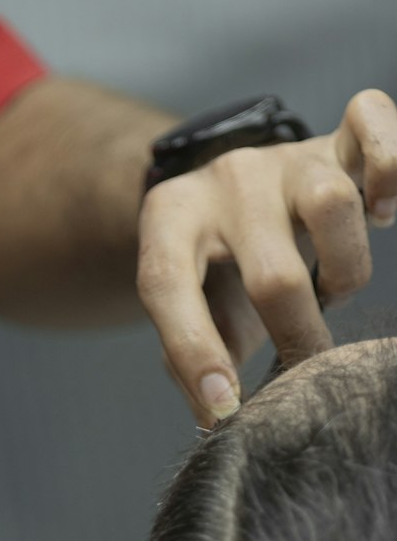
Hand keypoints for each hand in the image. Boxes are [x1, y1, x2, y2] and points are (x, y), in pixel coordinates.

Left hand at [137, 88, 396, 426]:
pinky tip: (384, 213)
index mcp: (169, 221)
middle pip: (272, 272)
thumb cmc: (213, 274)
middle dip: (298, 340)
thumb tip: (221, 420)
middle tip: (306, 374)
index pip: (166, 285)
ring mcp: (285, 158)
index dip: (194, 352)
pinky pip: (373, 121)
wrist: (228, 194)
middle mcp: (225, 181)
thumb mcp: (188, 312)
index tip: (223, 409)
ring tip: (331, 293)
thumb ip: (193, 362)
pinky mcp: (337, 141)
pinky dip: (391, 166)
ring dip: (345, 272)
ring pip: (331, 207)